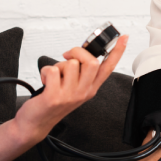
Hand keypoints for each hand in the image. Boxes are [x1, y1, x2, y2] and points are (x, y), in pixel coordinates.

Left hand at [14, 35, 128, 141]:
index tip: (123, 38)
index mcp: (90, 88)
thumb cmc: (54, 103)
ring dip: (58, 65)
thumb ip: (80, 73)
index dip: (116, 52)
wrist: (37, 122)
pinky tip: (46, 81)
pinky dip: (45, 71)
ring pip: (70, 64)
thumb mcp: (73, 89)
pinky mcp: (54, 97)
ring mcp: (70, 95)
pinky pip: (53, 71)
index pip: (108, 68)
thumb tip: (79, 53)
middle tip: (67, 56)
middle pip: (92, 62)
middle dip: (78, 52)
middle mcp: (83, 92)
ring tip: (55, 76)